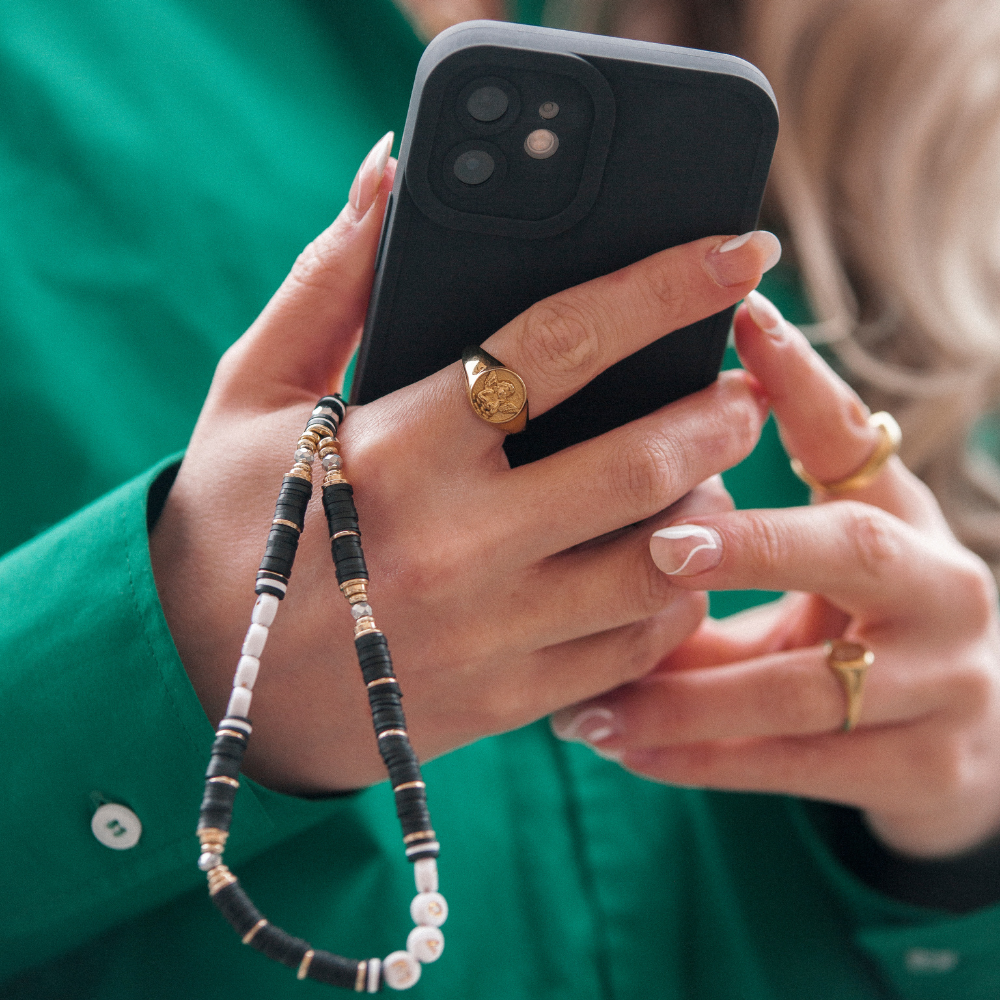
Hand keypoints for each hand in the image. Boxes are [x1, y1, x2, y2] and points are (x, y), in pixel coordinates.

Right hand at [150, 133, 776, 792]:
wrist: (202, 682)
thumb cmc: (231, 519)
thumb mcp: (255, 389)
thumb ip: (330, 281)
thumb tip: (389, 172)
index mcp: (397, 448)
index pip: (560, 345)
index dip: (663, 288)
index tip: (737, 253)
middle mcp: (455, 544)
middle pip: (641, 465)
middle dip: (719, 415)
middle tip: (740, 392)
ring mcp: (488, 633)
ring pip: (659, 569)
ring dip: (713, 515)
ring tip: (714, 479)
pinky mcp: (506, 702)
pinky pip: (630, 651)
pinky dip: (675, 600)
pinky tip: (670, 565)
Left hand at [552, 291, 999, 857]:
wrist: (968, 739)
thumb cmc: (861, 625)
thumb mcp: (818, 568)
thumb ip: (740, 531)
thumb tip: (609, 483)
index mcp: (904, 516)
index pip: (851, 435)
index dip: (801, 378)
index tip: (742, 319)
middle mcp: (942, 586)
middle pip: (853, 549)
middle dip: (753, 546)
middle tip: (661, 546)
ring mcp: (949, 682)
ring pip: (805, 686)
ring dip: (687, 694)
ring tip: (591, 698)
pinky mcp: (928, 767)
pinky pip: (795, 767)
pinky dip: (700, 759)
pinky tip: (624, 747)